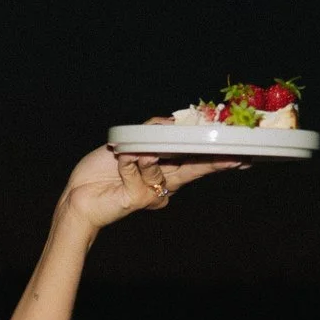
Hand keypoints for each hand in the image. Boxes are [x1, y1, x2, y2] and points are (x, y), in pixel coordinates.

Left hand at [56, 127, 244, 234]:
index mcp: (163, 168)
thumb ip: (150, 132)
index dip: (216, 156)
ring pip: (159, 162)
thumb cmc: (100, 173)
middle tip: (238, 156)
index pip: (195, 160)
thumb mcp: (128, 143)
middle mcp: (163, 182)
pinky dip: (126, 163)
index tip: (241, 153)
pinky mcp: (143, 197)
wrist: (77, 198)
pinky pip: (138, 168)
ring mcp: (155, 192)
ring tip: (125, 157)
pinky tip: (119, 165)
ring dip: (141, 154)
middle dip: (216, 161)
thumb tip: (171, 121)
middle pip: (195, 168)